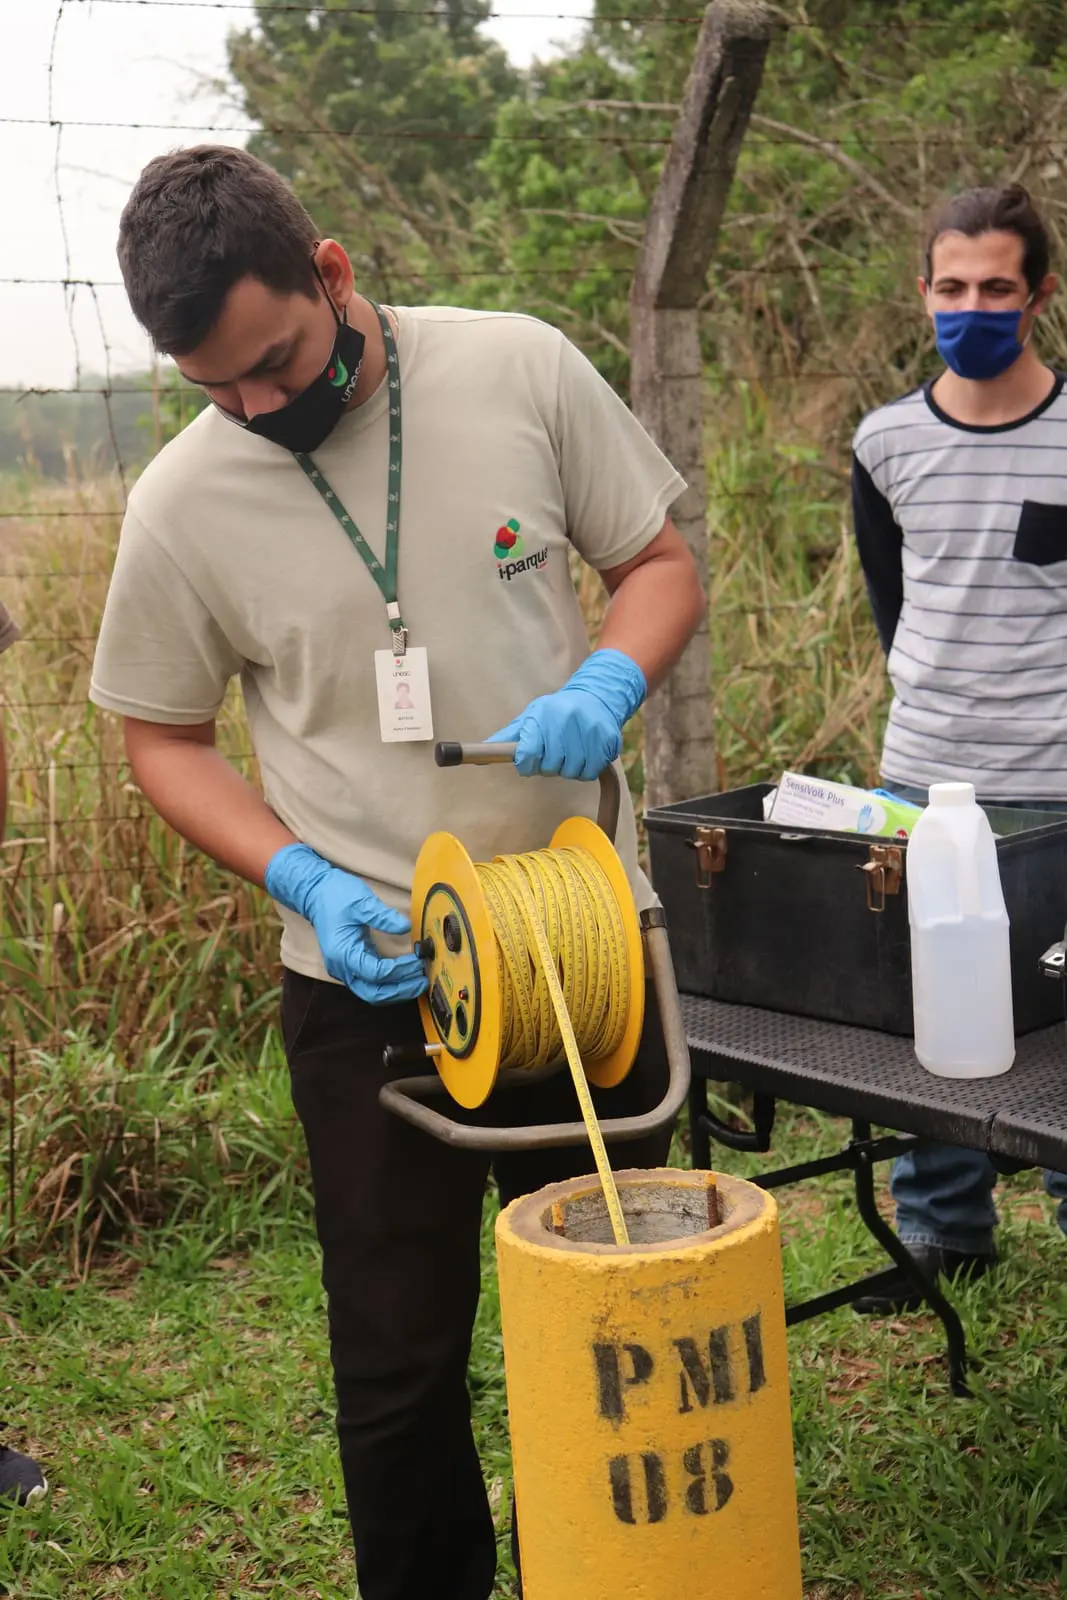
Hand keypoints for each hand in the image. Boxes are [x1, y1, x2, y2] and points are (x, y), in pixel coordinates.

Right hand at [264, 843, 426, 1004]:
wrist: (314, 893)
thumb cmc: (335, 895)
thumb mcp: (361, 901)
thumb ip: (382, 917)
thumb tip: (405, 927)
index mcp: (342, 953)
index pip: (375, 973)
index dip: (399, 971)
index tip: (417, 960)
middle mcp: (341, 967)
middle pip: (373, 993)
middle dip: (400, 990)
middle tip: (423, 981)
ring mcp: (345, 969)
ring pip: (372, 992)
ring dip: (396, 991)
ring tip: (418, 981)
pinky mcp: (351, 965)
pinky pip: (371, 983)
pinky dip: (389, 983)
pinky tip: (405, 975)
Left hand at [485, 648, 645, 780]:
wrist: (597, 696)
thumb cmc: (558, 710)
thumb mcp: (532, 716)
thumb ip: (509, 736)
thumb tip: (480, 753)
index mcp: (544, 715)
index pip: (527, 753)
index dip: (526, 764)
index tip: (528, 763)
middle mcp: (567, 721)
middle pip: (550, 766)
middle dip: (549, 766)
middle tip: (553, 756)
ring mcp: (589, 731)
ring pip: (572, 772)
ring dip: (568, 769)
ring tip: (570, 753)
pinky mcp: (607, 740)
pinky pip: (591, 771)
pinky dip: (586, 769)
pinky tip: (585, 755)